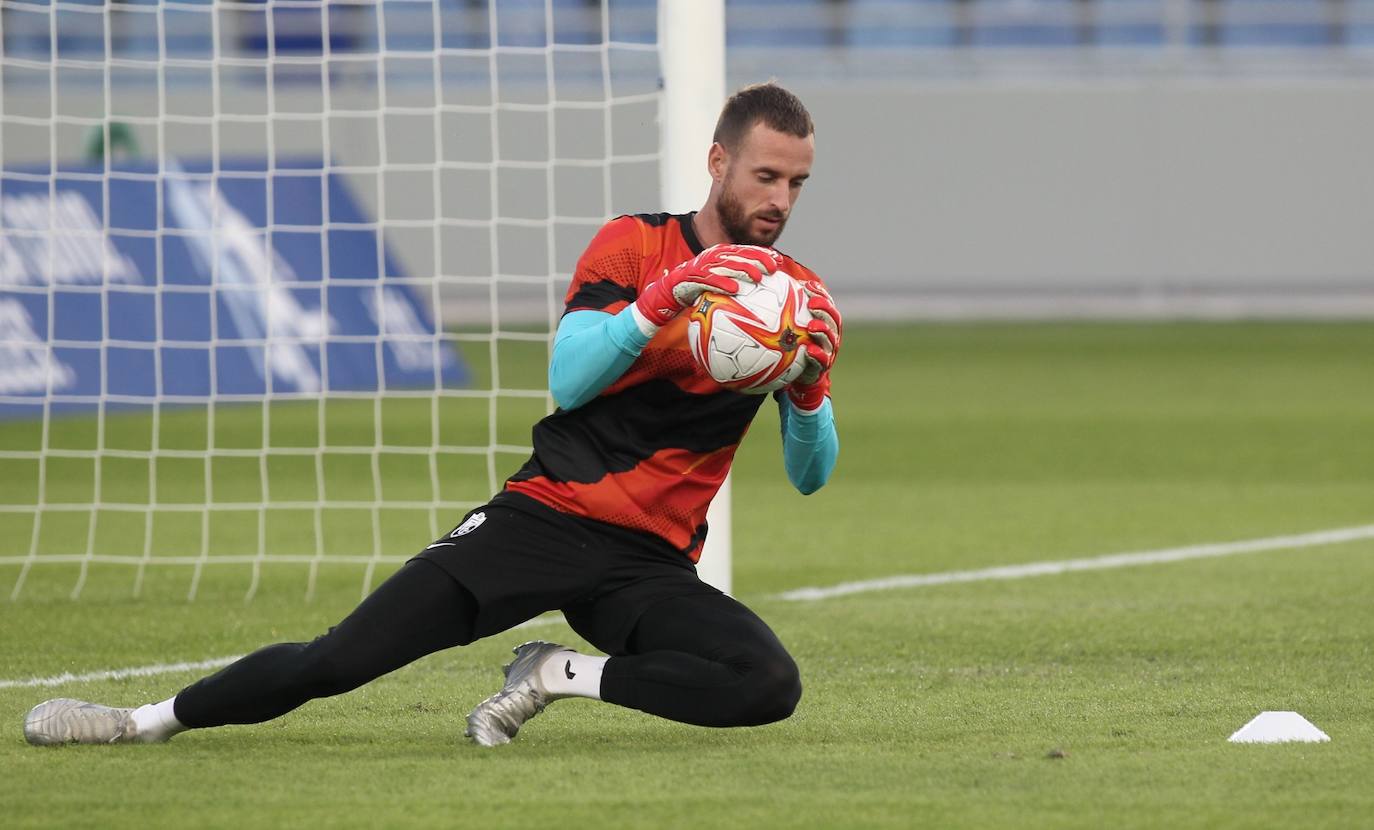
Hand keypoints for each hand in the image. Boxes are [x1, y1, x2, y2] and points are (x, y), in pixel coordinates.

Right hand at [634, 244, 781, 326]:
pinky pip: (710, 280)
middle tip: (773, 268)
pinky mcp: (692, 276)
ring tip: (758, 277)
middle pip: (739, 254)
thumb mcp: (719, 281)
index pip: (745, 250)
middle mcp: (712, 257)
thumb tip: (760, 286)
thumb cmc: (697, 288)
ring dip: (744, 269)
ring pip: (727, 265)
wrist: (670, 292)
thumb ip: (736, 279)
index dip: (762, 253)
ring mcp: (702, 266)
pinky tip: (735, 289)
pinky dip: (723, 283)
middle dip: (758, 259)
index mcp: (720, 254)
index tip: (778, 261)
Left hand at [786, 280, 841, 410]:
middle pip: (833, 318)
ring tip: (811, 326)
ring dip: (823, 331)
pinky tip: (809, 350)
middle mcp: (829, 335)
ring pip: (831, 338)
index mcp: (823, 322)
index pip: (826, 304)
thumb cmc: (791, 348)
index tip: (807, 286)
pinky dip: (818, 355)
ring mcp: (828, 351)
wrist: (798, 377)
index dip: (819, 294)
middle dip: (824, 309)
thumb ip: (781, 311)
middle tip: (811, 304)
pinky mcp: (822, 367)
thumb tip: (764, 288)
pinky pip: (823, 361)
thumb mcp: (785, 328)